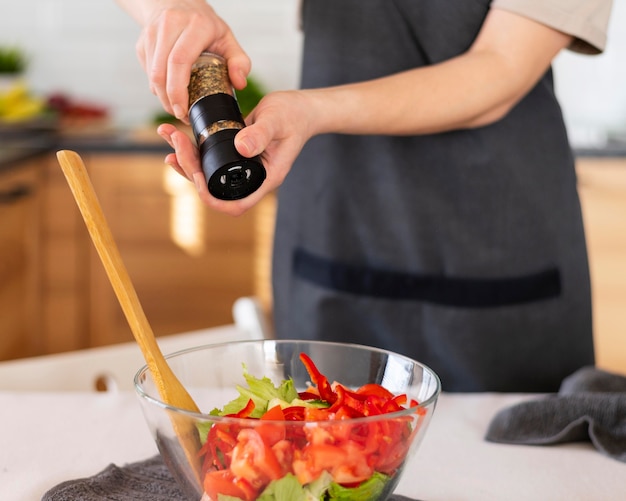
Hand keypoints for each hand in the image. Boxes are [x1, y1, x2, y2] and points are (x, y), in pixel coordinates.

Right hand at [127, 0, 249, 121]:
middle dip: (168, 100)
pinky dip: (157, 87)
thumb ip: (240, 62)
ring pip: (152, 73)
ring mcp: (153, 32)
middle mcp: (171, 25)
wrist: (180, 4)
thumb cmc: (207, 27)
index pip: (179, 61)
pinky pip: (147, 71)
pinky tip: (169, 93)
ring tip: (176, 108)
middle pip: (161, 71)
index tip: (183, 110)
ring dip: (162, 96)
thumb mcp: (228, 40)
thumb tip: (239, 84)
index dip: (178, 90)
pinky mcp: (143, 41)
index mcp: (195, 26)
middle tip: (180, 115)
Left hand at [157, 89, 313, 215]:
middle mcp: (250, 178)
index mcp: (264, 178)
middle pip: (213, 189)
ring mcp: (241, 167)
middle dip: (190, 168)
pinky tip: (178, 136)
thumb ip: (260, 134)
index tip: (196, 176)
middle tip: (177, 143)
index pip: (235, 204)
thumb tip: (241, 147)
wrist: (301, 107)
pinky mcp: (234, 154)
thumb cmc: (294, 115)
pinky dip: (192, 149)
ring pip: (207, 174)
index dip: (211, 198)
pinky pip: (209, 159)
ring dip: (185, 159)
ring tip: (169, 136)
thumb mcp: (277, 121)